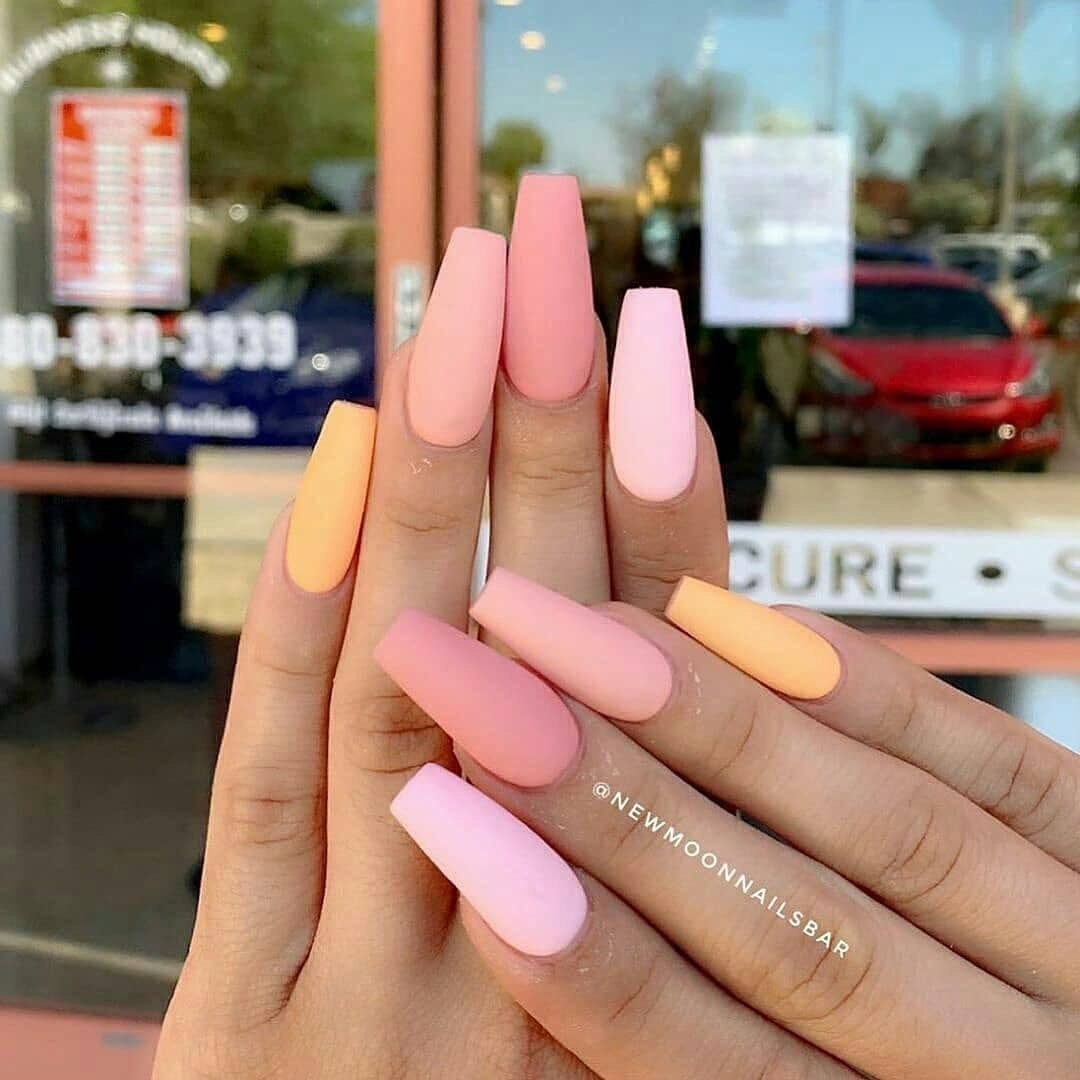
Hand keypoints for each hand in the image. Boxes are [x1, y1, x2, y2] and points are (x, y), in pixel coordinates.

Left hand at [153, 177, 727, 1077]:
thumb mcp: (609, 1031)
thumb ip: (640, 900)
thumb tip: (638, 682)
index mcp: (642, 942)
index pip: (660, 676)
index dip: (666, 505)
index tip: (655, 354)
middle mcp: (530, 936)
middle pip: (549, 638)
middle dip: (546, 434)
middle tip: (548, 264)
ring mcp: (373, 975)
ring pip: (413, 677)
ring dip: (437, 482)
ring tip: (460, 315)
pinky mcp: (241, 1017)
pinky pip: (271, 784)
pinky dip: (309, 615)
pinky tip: (344, 472)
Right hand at [378, 569, 1079, 1078]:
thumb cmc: (933, 1065)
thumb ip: (708, 1030)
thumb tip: (539, 896)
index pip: (719, 1066)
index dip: (581, 953)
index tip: (451, 828)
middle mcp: (1014, 1072)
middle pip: (795, 935)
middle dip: (618, 806)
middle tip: (482, 690)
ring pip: (886, 828)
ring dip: (717, 722)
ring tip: (576, 632)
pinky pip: (995, 762)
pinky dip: (860, 685)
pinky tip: (745, 618)